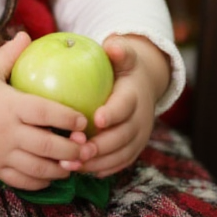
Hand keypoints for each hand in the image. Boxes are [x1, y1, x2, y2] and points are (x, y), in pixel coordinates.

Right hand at [0, 32, 88, 189]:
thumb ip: (9, 54)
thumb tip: (28, 36)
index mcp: (9, 106)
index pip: (45, 113)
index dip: (67, 118)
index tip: (83, 119)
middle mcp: (7, 132)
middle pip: (47, 146)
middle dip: (72, 149)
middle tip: (88, 146)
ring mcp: (1, 154)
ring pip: (38, 168)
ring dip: (61, 169)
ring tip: (76, 164)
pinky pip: (23, 181)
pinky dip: (41, 182)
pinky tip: (53, 176)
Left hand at [71, 35, 169, 177]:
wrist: (144, 85)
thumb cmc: (123, 67)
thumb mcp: (124, 55)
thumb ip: (118, 50)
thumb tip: (111, 45)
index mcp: (134, 95)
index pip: (125, 106)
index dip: (113, 114)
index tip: (95, 120)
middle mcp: (140, 119)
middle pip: (123, 136)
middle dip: (102, 146)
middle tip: (78, 150)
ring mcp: (138, 137)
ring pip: (121, 154)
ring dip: (98, 162)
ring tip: (72, 165)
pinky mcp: (133, 148)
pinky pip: (120, 163)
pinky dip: (103, 169)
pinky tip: (81, 171)